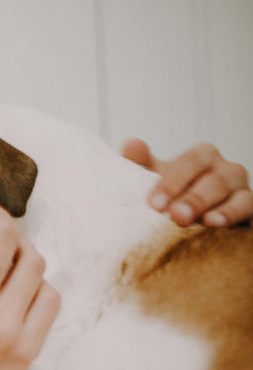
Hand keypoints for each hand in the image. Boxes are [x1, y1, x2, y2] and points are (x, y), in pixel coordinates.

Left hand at [122, 139, 251, 226]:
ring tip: (201, 222)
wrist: (195, 222)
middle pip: (213, 180)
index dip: (171, 182)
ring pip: (236, 195)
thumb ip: (141, 163)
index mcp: (202, 157)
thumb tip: (130, 145)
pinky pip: (248, 209)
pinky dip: (233, 215)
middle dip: (192, 199)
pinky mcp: (251, 210)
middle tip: (174, 216)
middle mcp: (226, 170)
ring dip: (217, 210)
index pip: (190, 163)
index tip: (153, 204)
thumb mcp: (154, 178)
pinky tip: (216, 224)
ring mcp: (242, 190)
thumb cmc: (172, 195)